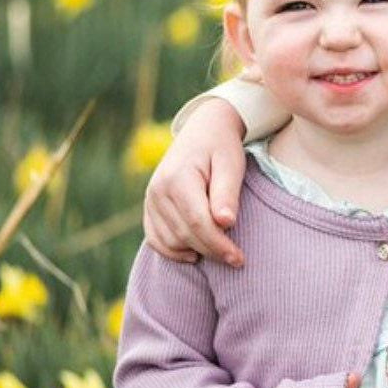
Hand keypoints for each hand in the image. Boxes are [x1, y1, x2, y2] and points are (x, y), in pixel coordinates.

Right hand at [143, 98, 246, 265]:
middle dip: (211, 250)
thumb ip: (227, 193)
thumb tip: (225, 223)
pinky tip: (195, 253)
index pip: (197, 222)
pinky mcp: (149, 206)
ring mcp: (150, 199)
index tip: (238, 258)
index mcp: (178, 177)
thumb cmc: (222, 146)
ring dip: (195, 250)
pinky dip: (174, 251)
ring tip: (221, 251)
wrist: (204, 128)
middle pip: (184, 234)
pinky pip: (156, 239)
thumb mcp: (231, 163)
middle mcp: (158, 190)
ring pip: (170, 240)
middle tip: (236, 259)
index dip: (218, 244)